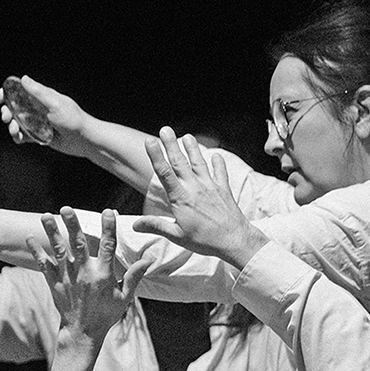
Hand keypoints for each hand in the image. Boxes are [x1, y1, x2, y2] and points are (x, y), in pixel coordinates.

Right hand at [0, 74, 90, 157]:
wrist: (84, 140)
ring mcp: (37, 122)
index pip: (20, 91)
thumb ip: (39, 92)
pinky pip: (23, 136)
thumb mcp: (55, 103)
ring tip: (15, 131)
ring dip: (12, 126)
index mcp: (41, 97)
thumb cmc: (74, 119)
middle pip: (14, 107)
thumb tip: (24, 79)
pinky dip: (18, 137)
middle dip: (6, 112)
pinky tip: (20, 139)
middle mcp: (37, 108)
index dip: (6, 93)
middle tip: (7, 118)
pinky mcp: (39, 135)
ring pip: (17, 122)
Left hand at [33, 208, 144, 346]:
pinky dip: (37, 251)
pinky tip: (30, 237)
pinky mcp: (55, 283)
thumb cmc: (106, 314)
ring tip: (45, 215)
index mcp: (104, 275)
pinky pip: (44, 265)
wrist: (82, 333)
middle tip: (66, 208)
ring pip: (59, 251)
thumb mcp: (124, 297)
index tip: (109, 211)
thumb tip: (149, 259)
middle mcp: (84, 273)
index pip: (108, 246)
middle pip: (79, 244)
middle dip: (73, 225)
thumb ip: (134, 276)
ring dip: (52, 232)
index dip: (109, 228)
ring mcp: (68, 278)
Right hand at [134, 128, 266, 268]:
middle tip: (165, 129)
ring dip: (193, 149)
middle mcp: (195, 188)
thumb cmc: (204, 241)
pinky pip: (220, 173)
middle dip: (171, 145)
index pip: (165, 173)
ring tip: (188, 136)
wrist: (234, 240)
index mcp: (181, 198)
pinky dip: (218, 163)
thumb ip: (156, 226)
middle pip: (180, 162)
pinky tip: (216, 155)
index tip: (150, 141)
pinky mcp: (223, 190)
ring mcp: (210, 187)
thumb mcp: (176, 236)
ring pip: (199, 163)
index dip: (156, 155)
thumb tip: (134, 225)